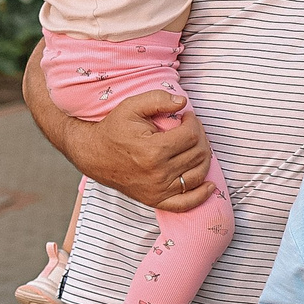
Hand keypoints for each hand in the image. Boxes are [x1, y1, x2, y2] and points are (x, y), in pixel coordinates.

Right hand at [73, 88, 217, 213]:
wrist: (93, 155)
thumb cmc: (114, 129)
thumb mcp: (131, 106)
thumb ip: (158, 99)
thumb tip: (183, 102)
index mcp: (153, 150)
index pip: (191, 135)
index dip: (194, 122)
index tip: (186, 117)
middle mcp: (158, 173)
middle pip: (198, 154)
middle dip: (201, 137)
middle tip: (192, 129)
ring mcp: (157, 189)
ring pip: (198, 175)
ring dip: (204, 159)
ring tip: (196, 146)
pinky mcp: (155, 200)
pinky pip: (185, 204)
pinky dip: (201, 195)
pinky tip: (209, 185)